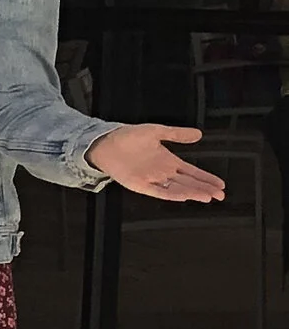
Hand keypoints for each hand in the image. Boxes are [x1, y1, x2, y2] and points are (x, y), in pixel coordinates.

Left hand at [86, 122, 226, 203]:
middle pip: (188, 183)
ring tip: (208, 196)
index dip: (206, 178)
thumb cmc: (129, 137)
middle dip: (205, 189)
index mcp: (168, 161)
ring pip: (177, 189)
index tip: (220, 184)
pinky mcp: (140, 185)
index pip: (192, 172)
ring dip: (192, 193)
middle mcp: (162, 172)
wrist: (106, 142)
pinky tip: (184, 196)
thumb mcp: (158, 132)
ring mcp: (152, 180)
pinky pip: (159, 192)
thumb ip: (178, 134)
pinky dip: (172, 194)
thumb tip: (198, 134)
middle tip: (220, 195)